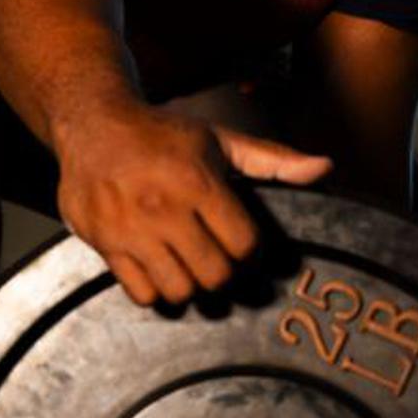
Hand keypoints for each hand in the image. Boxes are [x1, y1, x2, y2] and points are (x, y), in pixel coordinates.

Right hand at [53, 102, 332, 304]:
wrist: (93, 124)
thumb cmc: (161, 134)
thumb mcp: (219, 138)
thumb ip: (272, 159)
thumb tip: (324, 167)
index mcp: (199, 182)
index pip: (244, 244)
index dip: (248, 247)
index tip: (238, 240)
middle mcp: (165, 209)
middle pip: (215, 274)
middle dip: (222, 270)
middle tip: (214, 256)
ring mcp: (133, 230)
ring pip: (179, 289)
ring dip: (189, 283)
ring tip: (186, 264)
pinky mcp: (106, 244)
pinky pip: (141, 292)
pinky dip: (154, 289)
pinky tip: (157, 267)